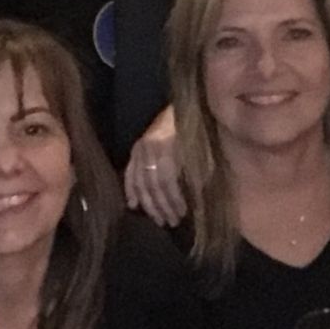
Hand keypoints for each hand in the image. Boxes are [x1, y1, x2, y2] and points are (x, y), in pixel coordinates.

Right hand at [124, 106, 187, 227]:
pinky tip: (133, 205)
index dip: (174, 199)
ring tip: (158, 219)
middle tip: (171, 222)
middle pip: (153, 184)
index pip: (167, 180)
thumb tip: (197, 200)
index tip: (183, 213)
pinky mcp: (135, 149)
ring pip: (140, 182)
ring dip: (149, 204)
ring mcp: (139, 149)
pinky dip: (130, 190)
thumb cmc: (194, 128)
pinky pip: (129, 173)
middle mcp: (149, 148)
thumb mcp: (200, 149)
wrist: (179, 106)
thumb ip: (198, 172)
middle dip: (162, 206)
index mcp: (166, 146)